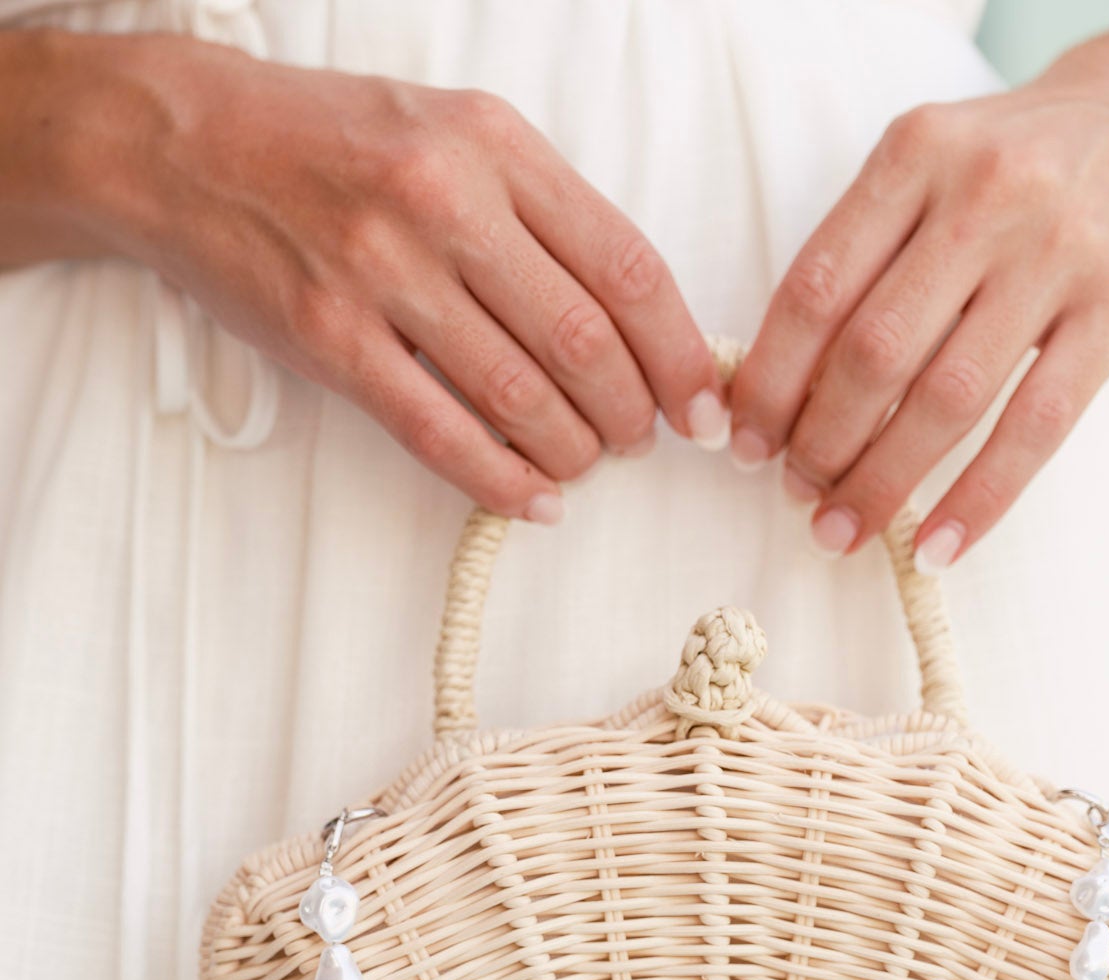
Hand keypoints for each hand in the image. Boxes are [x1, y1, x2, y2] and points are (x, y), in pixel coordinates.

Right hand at [63, 34, 726, 516]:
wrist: (190, 144)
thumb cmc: (336, 143)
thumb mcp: (455, 132)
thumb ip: (541, 210)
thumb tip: (636, 316)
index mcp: (494, 144)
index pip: (625, 266)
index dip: (680, 353)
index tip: (703, 406)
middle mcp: (444, 202)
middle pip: (585, 342)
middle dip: (633, 414)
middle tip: (641, 441)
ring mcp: (383, 273)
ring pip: (521, 397)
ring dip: (573, 452)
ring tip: (585, 465)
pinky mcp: (333, 339)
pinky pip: (440, 434)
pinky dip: (502, 481)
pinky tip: (534, 501)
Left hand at [728, 21, 1108, 567]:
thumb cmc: (1024, 163)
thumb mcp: (937, 164)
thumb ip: (869, 251)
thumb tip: (787, 389)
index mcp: (917, 154)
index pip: (816, 289)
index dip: (771, 382)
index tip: (745, 444)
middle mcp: (985, 196)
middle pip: (872, 354)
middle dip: (820, 444)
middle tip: (797, 496)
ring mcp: (1059, 253)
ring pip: (946, 399)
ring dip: (882, 483)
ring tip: (842, 531)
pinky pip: (1034, 428)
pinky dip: (977, 501)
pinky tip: (936, 547)